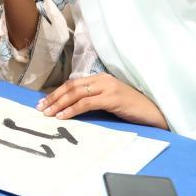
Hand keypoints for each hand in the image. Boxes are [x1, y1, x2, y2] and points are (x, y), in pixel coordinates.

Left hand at [36, 73, 167, 128]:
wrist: (155, 114)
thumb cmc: (132, 110)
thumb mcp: (110, 103)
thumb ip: (94, 101)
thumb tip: (71, 109)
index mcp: (101, 78)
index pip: (73, 83)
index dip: (57, 93)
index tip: (44, 102)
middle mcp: (103, 79)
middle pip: (71, 86)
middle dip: (53, 97)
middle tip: (40, 108)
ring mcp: (108, 87)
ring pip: (76, 93)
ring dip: (59, 104)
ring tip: (48, 113)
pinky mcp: (112, 98)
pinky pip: (86, 103)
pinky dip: (72, 110)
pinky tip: (63, 116)